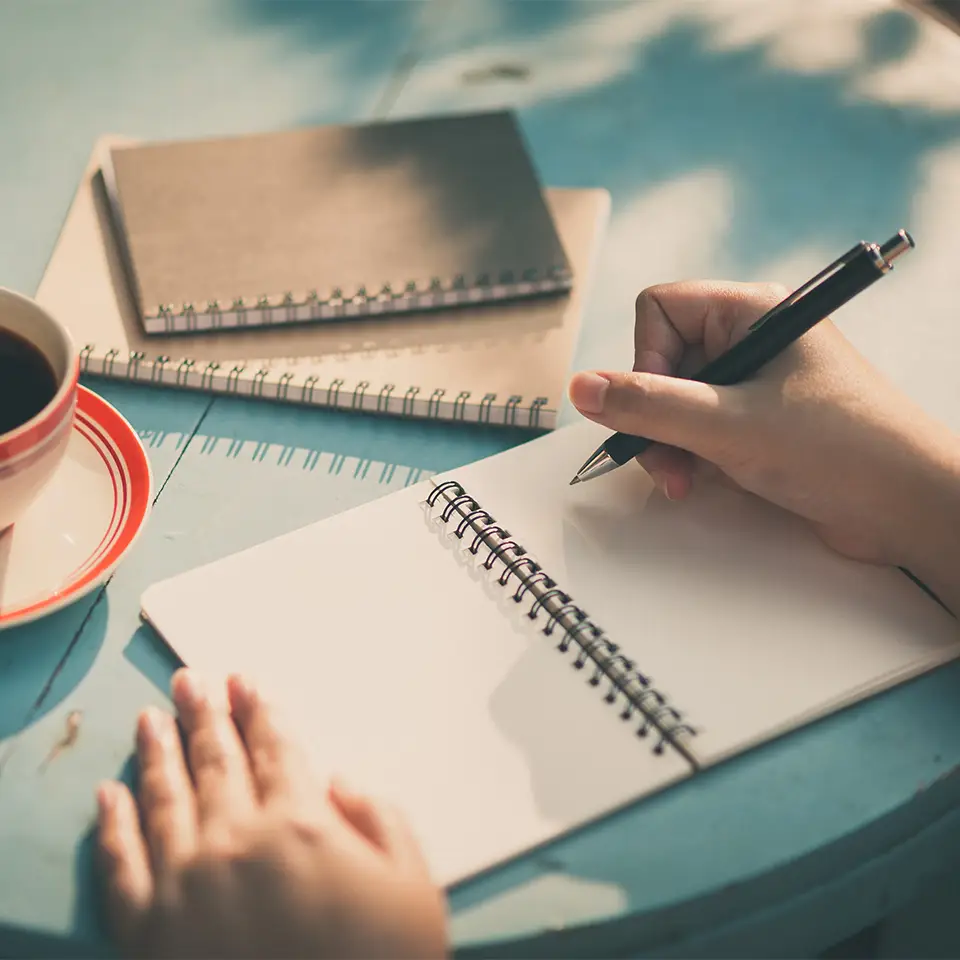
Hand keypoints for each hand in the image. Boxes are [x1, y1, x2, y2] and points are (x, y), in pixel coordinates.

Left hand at [97, 669, 446, 958]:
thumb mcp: (414, 886)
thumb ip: (383, 820)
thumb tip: (337, 781)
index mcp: (301, 824)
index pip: (274, 747)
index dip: (258, 710)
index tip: (241, 682)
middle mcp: (236, 841)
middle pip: (216, 759)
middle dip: (204, 714)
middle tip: (190, 680)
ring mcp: (184, 884)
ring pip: (165, 796)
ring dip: (157, 750)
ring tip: (150, 717)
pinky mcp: (146, 931)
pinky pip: (120, 864)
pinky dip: (111, 823)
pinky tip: (109, 793)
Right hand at [568, 281, 959, 590]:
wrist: (911, 508)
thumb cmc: (844, 449)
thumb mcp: (730, 426)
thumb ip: (649, 407)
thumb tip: (581, 387)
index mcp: (753, 312)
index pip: (661, 310)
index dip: (644, 360)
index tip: (656, 407)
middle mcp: (753, 340)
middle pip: (663, 361)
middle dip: (654, 416)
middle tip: (665, 461)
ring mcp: (756, 383)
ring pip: (676, 401)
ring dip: (669, 444)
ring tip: (684, 480)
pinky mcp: (760, 423)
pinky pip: (700, 428)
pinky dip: (690, 456)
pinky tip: (701, 482)